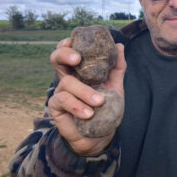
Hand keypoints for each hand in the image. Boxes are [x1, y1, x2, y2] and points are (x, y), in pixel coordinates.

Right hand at [47, 38, 125, 156]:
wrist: (101, 135)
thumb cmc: (106, 109)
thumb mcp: (115, 87)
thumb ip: (117, 68)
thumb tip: (119, 46)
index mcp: (80, 70)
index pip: (69, 50)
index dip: (68, 43)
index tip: (75, 40)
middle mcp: (68, 77)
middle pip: (56, 58)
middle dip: (65, 54)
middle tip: (78, 59)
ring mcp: (61, 92)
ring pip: (67, 82)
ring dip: (84, 91)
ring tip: (100, 102)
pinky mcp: (56, 107)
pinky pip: (63, 100)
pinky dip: (77, 106)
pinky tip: (89, 114)